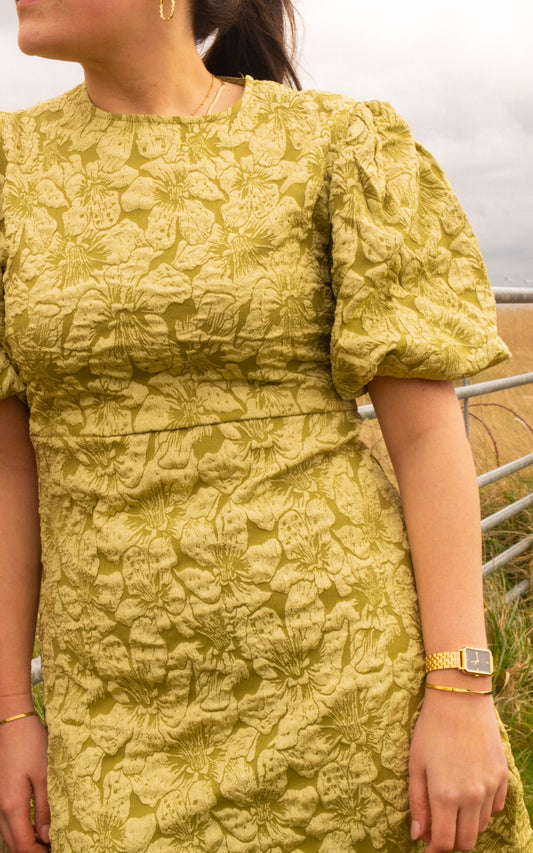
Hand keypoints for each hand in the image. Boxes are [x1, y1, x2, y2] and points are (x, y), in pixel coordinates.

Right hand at [0, 715, 49, 852]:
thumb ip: (46, 808)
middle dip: (32, 851)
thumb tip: (48, 836)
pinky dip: (21, 829)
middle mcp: (1, 809)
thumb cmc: (30, 744)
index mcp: (12, 807)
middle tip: (55, 847)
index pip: (23, 846)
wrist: (11, 721)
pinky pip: (8, 821)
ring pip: (8, 834)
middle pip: (13, 845)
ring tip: (49, 840)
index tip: (58, 851)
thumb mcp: (45, 774)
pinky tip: (38, 825)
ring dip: (26, 841)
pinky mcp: (1, 793)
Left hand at [409, 690, 507, 851]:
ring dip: (466, 825)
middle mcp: (472, 796)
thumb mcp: (415, 764)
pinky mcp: (502, 777)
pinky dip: (482, 809)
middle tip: (438, 828)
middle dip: (451, 841)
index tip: (426, 845)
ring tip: (451, 807)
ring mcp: (490, 787)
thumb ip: (417, 803)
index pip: (445, 842)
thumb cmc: (431, 729)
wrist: (460, 699)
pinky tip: (469, 793)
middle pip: (466, 842)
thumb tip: (417, 835)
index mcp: (445, 794)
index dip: (434, 849)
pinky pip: (495, 808)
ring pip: (481, 826)